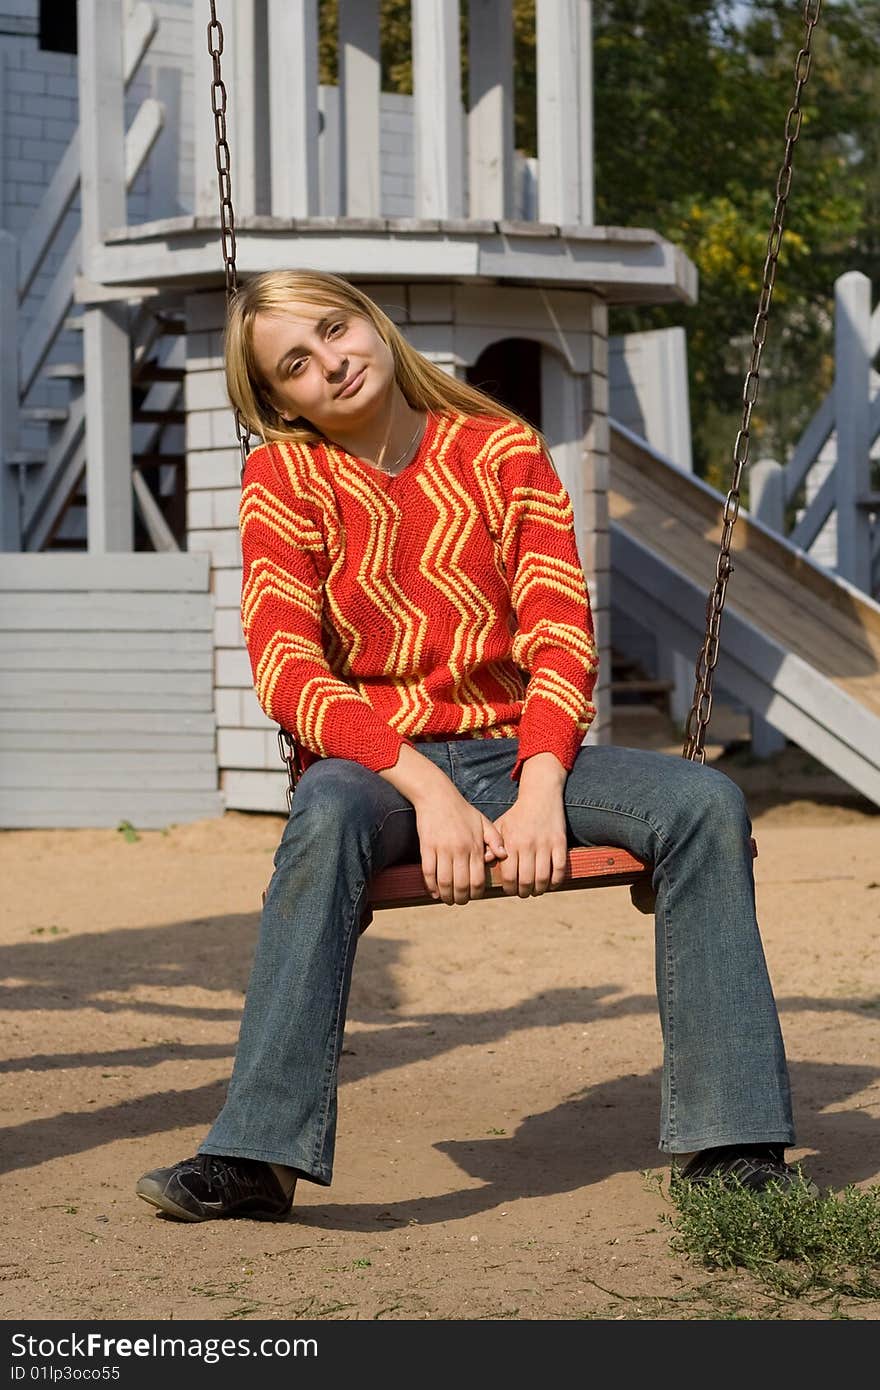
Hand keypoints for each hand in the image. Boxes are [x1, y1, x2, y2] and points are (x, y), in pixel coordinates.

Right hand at [415, 785, 507, 904]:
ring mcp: (442, 849)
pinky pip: (428, 873)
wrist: (437, 795)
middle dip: (461, 898)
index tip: (473, 896)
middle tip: (459, 901)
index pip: (478, 879)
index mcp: (475, 846)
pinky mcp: (427, 847)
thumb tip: (503, 856)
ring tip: (447, 899)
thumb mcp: (483, 822)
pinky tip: (434, 892)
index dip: (476, 893)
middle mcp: (460, 850)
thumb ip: (495, 839)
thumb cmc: (462, 810)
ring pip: (445, 882)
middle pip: (462, 885)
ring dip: (446, 896)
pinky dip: (431, 886)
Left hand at [493, 752, 567, 896]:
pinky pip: (560, 869)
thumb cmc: (517, 815)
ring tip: (536, 890)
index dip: (509, 888)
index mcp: (511, 842)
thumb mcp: (500, 826)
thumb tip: (486, 863)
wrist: (540, 795)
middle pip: (526, 880)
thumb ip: (492, 845)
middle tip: (523, 893)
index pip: (508, 876)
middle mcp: (527, 844)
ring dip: (539, 889)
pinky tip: (551, 884)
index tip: (510, 889)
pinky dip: (556, 881)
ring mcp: (545, 844)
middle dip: (524, 892)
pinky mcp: (560, 842)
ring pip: (543, 878)